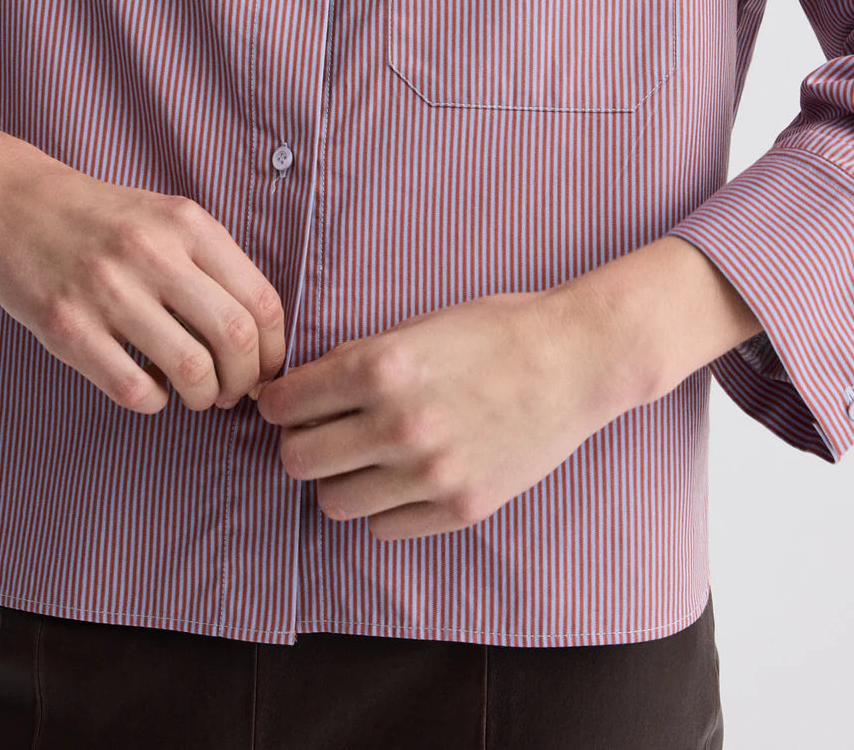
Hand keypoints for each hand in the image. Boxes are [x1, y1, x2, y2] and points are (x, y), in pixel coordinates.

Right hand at [0, 141, 285, 413]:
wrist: (8, 201)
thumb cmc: (98, 218)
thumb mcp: (165, 217)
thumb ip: (212, 263)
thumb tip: (260, 336)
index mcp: (187, 224)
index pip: (261, 300)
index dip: (275, 349)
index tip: (267, 369)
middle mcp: (152, 253)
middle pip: (235, 338)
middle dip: (246, 380)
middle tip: (234, 391)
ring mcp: (107, 290)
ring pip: (190, 368)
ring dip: (203, 396)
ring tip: (196, 394)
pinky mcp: (66, 326)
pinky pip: (132, 388)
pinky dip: (153, 402)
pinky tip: (149, 389)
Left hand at [252, 281, 652, 540]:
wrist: (577, 359)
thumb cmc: (497, 330)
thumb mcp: (418, 327)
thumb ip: (359, 359)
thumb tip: (303, 389)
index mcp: (381, 366)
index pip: (286, 405)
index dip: (277, 403)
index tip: (284, 404)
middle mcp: (398, 424)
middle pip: (298, 460)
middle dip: (300, 442)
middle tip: (319, 431)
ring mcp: (430, 473)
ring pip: (334, 502)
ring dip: (339, 478)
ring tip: (363, 456)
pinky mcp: (459, 508)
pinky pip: (384, 525)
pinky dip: (384, 503)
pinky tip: (405, 475)